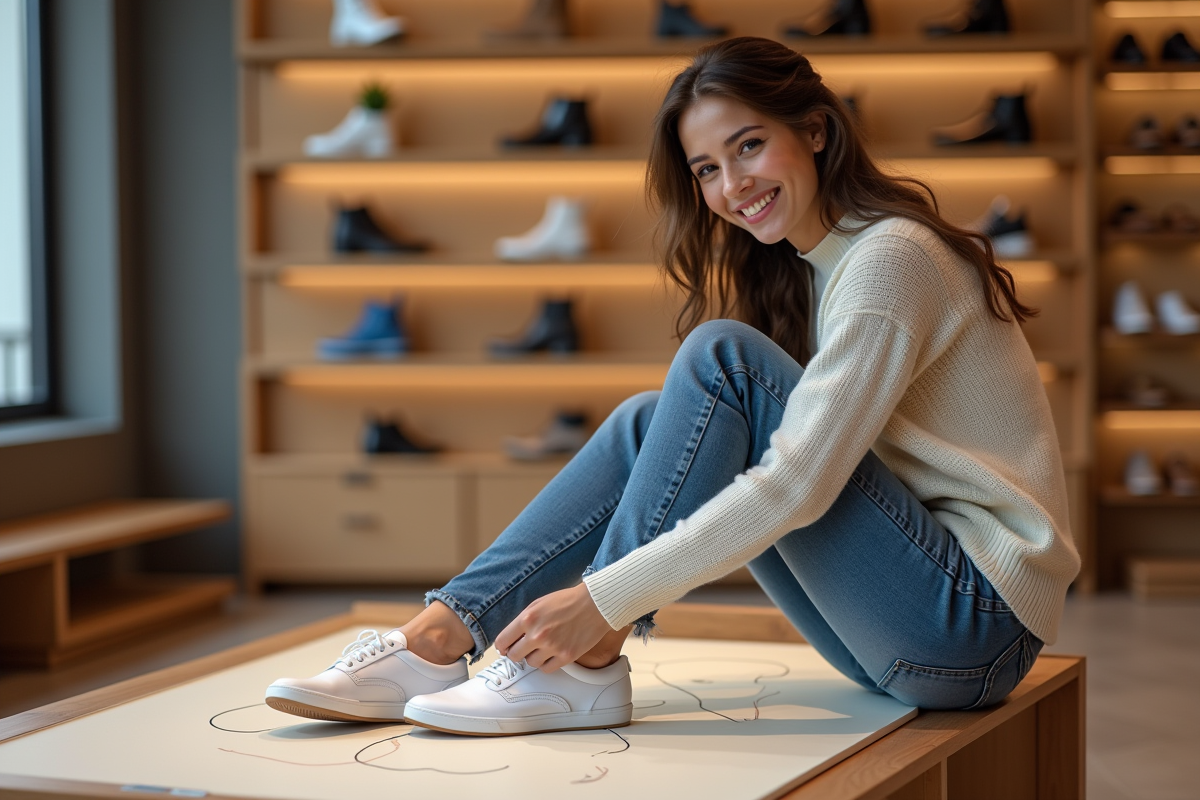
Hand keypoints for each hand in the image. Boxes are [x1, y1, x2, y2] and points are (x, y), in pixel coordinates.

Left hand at [494, 583, 613, 672]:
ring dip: (534, 657)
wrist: (595, 604)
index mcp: (528, 618)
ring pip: (531, 663)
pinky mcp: (566, 656)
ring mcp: (552, 647)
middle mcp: (538, 634)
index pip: (503, 641)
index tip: (505, 648)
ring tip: (544, 647)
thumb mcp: (538, 604)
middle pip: (514, 656)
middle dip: (517, 653)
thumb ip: (523, 621)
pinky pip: (547, 669)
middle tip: (524, 648)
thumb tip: (510, 639)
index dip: (503, 646)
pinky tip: (552, 653)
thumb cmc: (568, 601)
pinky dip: (547, 663)